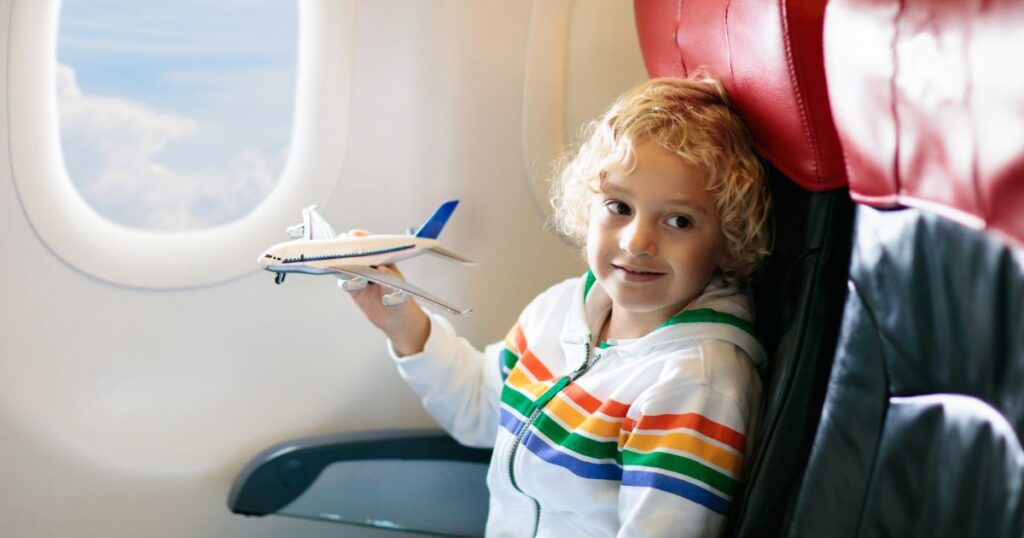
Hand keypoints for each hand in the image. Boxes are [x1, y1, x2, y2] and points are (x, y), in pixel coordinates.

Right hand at [342, 229, 429, 355]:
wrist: (396, 320)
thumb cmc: (402, 301)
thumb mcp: (400, 292)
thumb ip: (391, 281)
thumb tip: (381, 269)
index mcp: (384, 261)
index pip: (373, 246)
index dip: (363, 238)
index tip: (354, 235)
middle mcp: (371, 266)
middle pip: (357, 253)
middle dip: (347, 246)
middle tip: (339, 242)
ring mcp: (361, 277)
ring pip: (348, 265)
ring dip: (340, 259)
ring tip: (334, 255)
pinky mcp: (354, 289)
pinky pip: (344, 280)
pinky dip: (338, 275)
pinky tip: (333, 270)